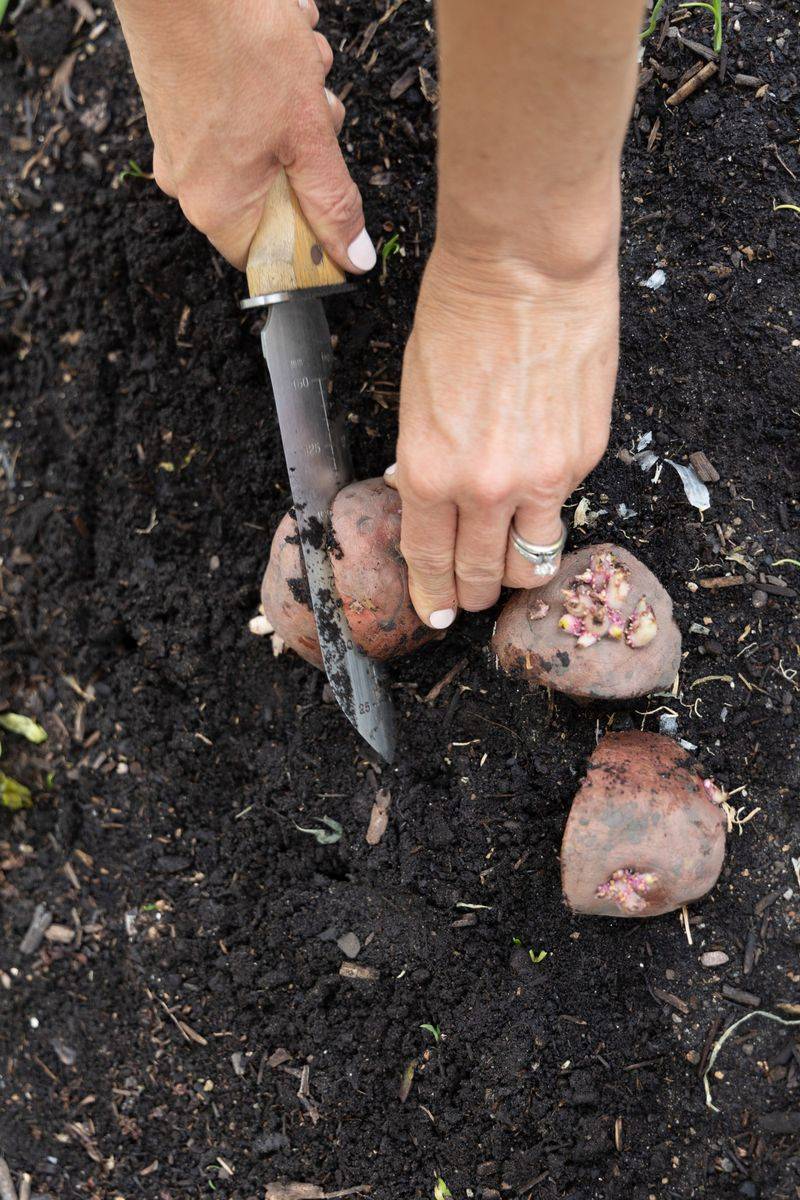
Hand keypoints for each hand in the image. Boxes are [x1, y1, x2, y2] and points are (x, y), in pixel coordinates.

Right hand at [113, 0, 375, 272]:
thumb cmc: (240, 46)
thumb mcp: (308, 134)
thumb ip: (333, 201)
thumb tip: (355, 258)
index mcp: (216, 206)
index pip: (271, 255)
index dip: (310, 237)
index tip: (334, 202)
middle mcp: (189, 183)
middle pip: (272, 196)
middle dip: (309, 153)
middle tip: (317, 110)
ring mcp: (178, 143)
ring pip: (263, 147)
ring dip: (296, 107)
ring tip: (298, 60)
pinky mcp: (178, 105)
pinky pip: (238, 114)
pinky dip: (268, 84)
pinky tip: (278, 43)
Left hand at [384, 242, 618, 627]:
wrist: (528, 267)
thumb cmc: (459, 314)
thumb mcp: (414, 393)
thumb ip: (422, 456)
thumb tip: (422, 493)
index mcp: (427, 472)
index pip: (428, 559)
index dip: (432, 594)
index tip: (436, 611)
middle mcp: (483, 489)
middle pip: (480, 576)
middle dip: (471, 594)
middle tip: (471, 595)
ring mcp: (540, 479)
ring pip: (531, 564)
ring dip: (517, 574)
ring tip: (511, 567)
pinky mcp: (584, 458)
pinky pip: (562, 509)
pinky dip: (547, 512)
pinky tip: (538, 492)